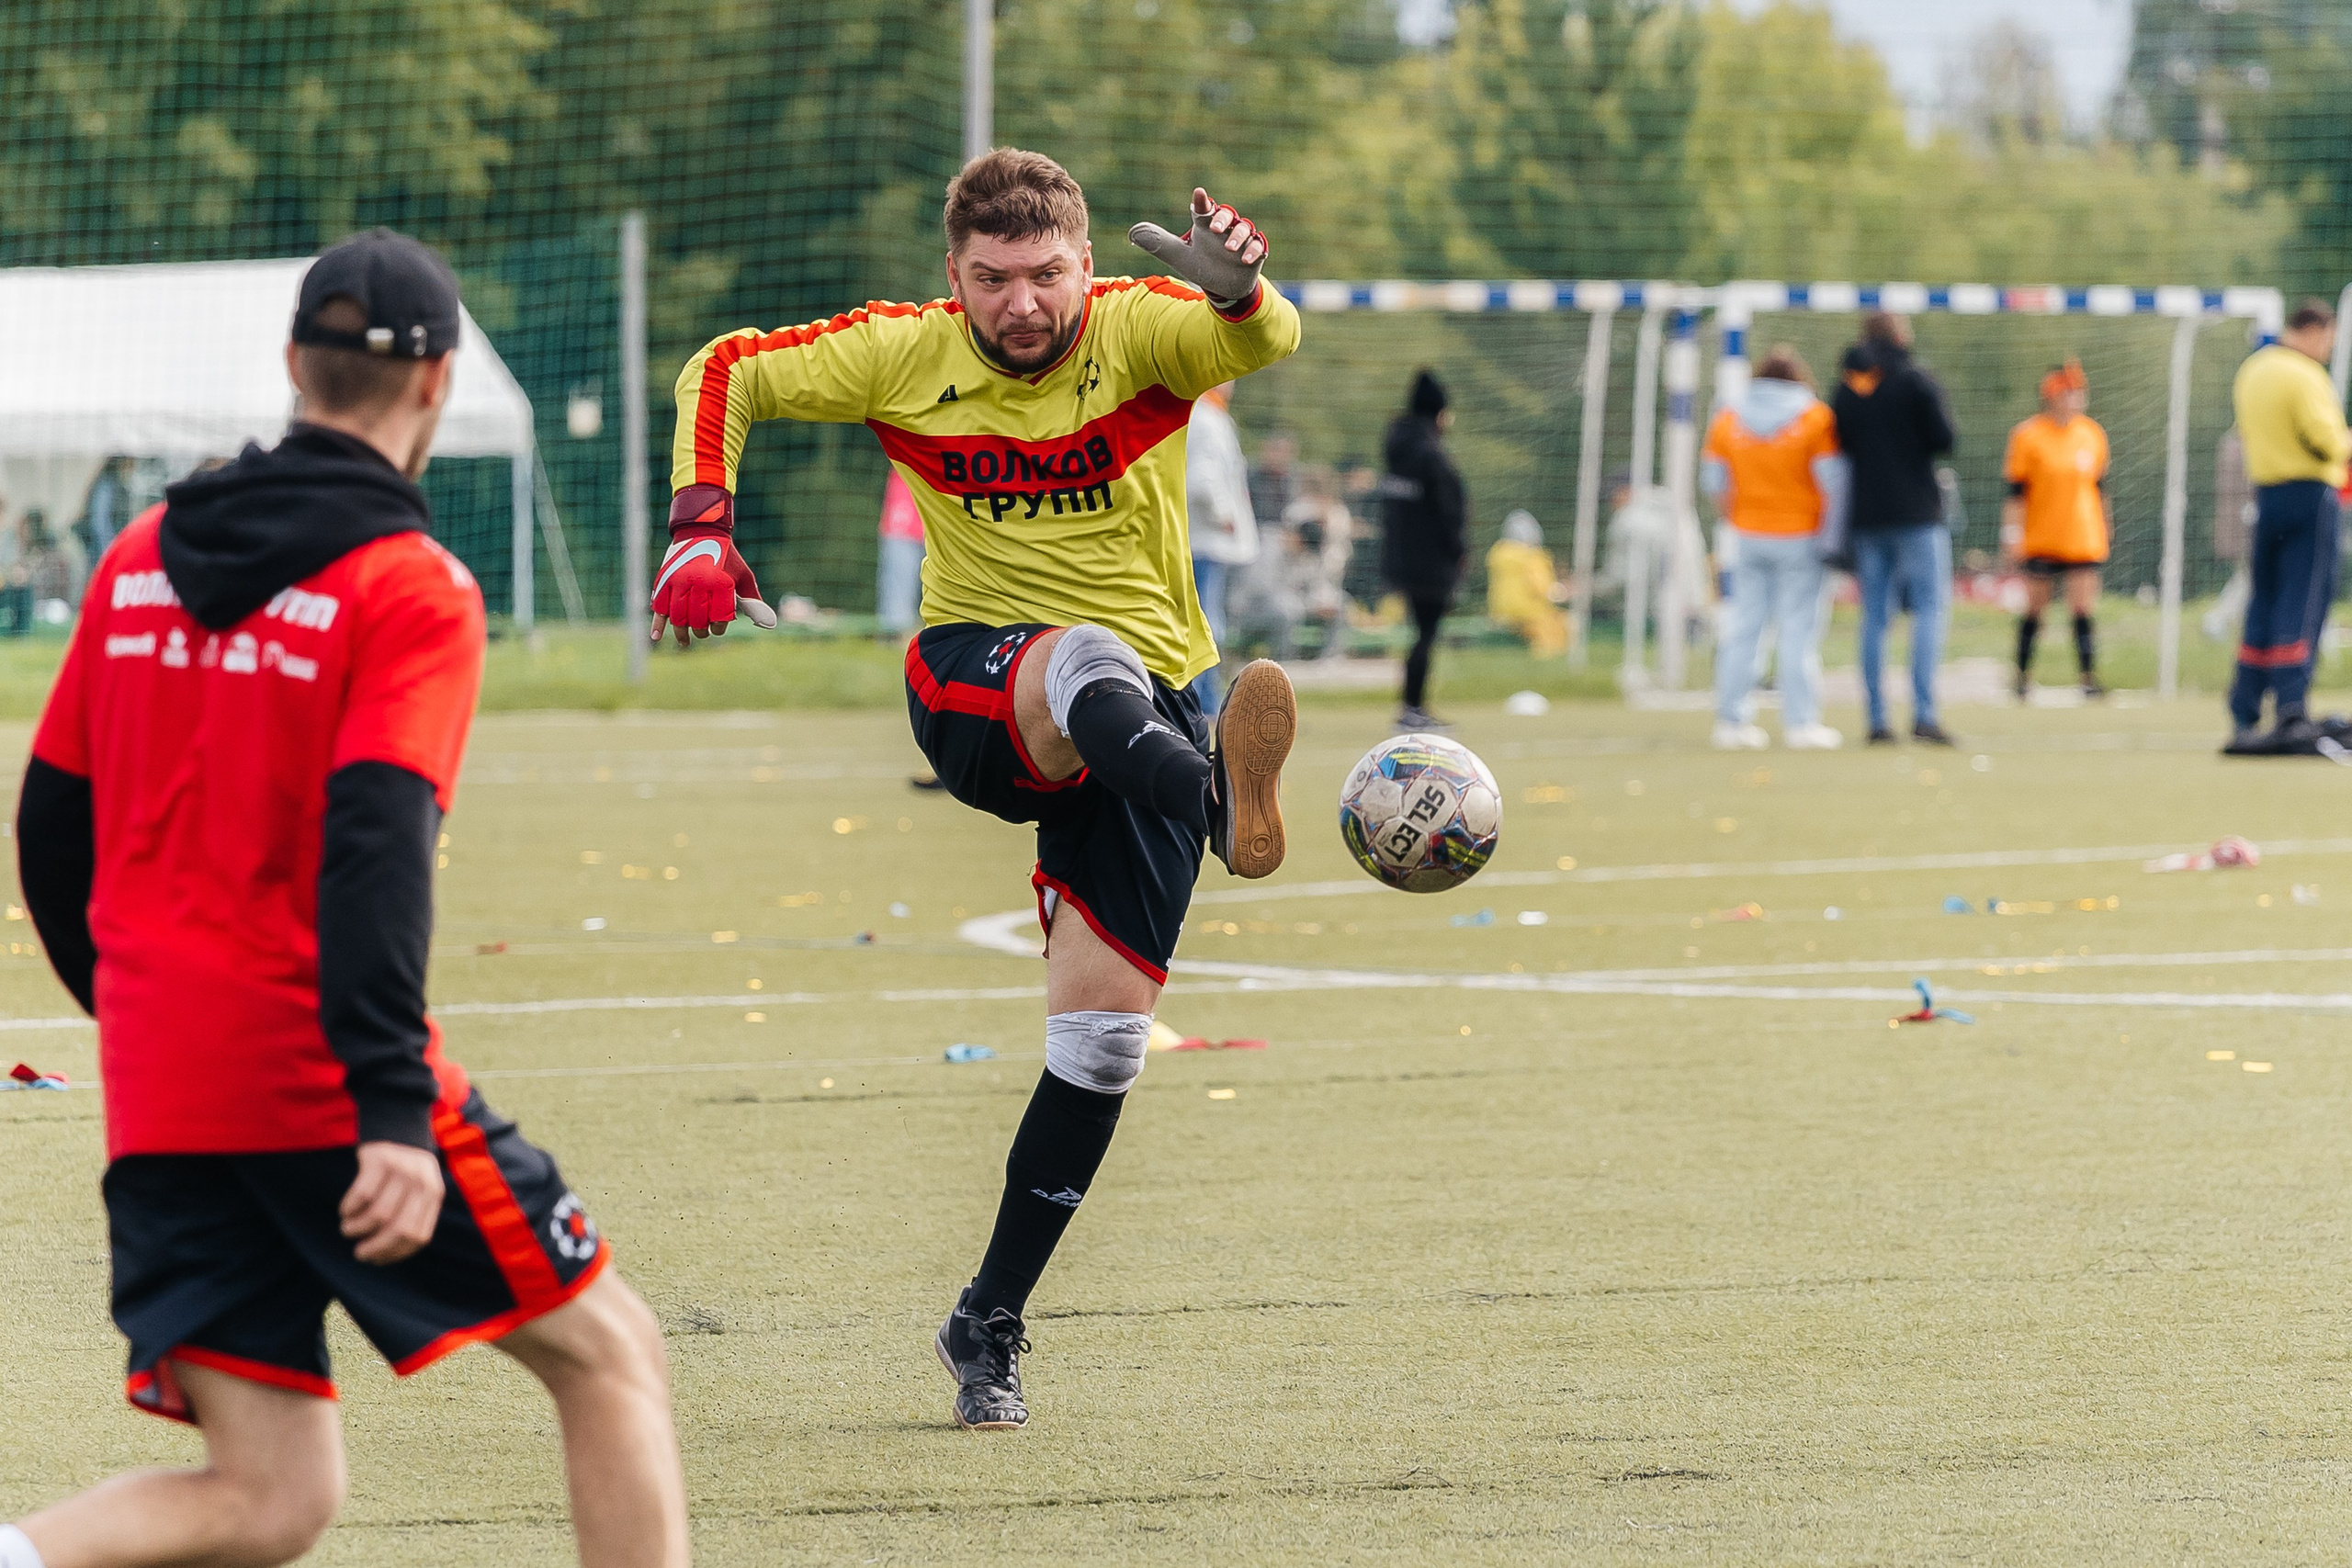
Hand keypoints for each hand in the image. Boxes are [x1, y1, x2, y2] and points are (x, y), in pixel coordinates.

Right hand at [340, 1141, 444, 1264]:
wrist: (395, 1127)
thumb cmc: (402, 1170)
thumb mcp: (418, 1190)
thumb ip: (412, 1216)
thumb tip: (385, 1255)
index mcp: (434, 1195)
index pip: (418, 1237)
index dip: (395, 1254)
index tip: (376, 1259)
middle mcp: (422, 1183)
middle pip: (400, 1229)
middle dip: (376, 1247)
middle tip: (359, 1252)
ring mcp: (402, 1170)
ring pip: (378, 1215)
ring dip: (357, 1229)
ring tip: (348, 1228)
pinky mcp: (379, 1159)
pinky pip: (361, 1195)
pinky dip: (349, 1209)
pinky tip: (345, 1211)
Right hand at [651, 484, 780, 645]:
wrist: (701, 530)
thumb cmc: (726, 557)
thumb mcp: (743, 575)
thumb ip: (752, 600)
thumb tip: (769, 624)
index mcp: (719, 582)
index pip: (719, 617)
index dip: (719, 626)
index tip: (719, 626)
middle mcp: (698, 583)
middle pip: (697, 620)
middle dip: (701, 631)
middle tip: (703, 632)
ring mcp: (678, 581)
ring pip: (677, 617)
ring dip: (681, 633)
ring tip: (685, 641)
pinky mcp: (664, 580)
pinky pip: (658, 606)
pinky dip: (657, 623)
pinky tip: (655, 637)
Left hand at [1127, 188, 1268, 308]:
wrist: (1222, 288)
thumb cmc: (1201, 265)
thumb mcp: (1179, 256)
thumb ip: (1159, 243)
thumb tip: (1132, 233)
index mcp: (1205, 225)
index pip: (1203, 209)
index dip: (1201, 201)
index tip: (1198, 194)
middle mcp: (1224, 228)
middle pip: (1226, 214)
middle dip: (1221, 218)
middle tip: (1212, 228)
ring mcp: (1240, 239)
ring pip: (1243, 227)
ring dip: (1237, 236)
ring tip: (1229, 249)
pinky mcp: (1254, 252)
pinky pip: (1257, 245)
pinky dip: (1252, 250)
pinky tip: (1245, 260)